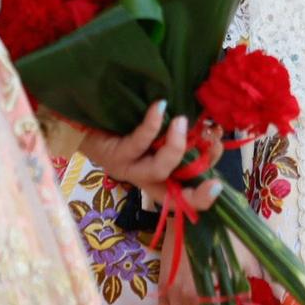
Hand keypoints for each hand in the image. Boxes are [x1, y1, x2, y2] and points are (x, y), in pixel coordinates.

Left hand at [77, 101, 220, 213]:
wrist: (86, 118)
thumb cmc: (126, 124)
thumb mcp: (158, 133)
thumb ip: (181, 134)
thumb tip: (213, 124)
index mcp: (159, 178)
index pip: (184, 198)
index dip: (202, 198)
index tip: (219, 184)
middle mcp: (145, 179)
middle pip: (174, 196)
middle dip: (196, 189)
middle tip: (211, 162)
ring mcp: (129, 169)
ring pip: (158, 169)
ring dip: (175, 146)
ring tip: (181, 121)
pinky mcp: (115, 154)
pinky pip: (137, 143)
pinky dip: (152, 125)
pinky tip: (160, 107)